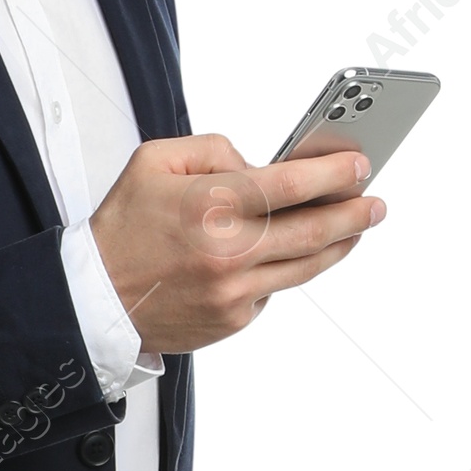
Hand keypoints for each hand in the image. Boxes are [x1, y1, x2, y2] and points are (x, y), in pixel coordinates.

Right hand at [90, 132, 384, 357]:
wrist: (94, 299)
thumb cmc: (123, 227)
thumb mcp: (157, 160)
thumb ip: (216, 150)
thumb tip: (262, 166)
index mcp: (211, 205)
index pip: (291, 184)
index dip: (333, 173)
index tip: (359, 164)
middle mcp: (228, 252)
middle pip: (314, 231)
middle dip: (354, 213)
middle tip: (376, 202)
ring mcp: (234, 292)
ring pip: (306, 266)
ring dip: (338, 244)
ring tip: (355, 226)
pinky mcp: (234, 319)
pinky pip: (274, 289)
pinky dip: (285, 270)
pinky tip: (286, 254)